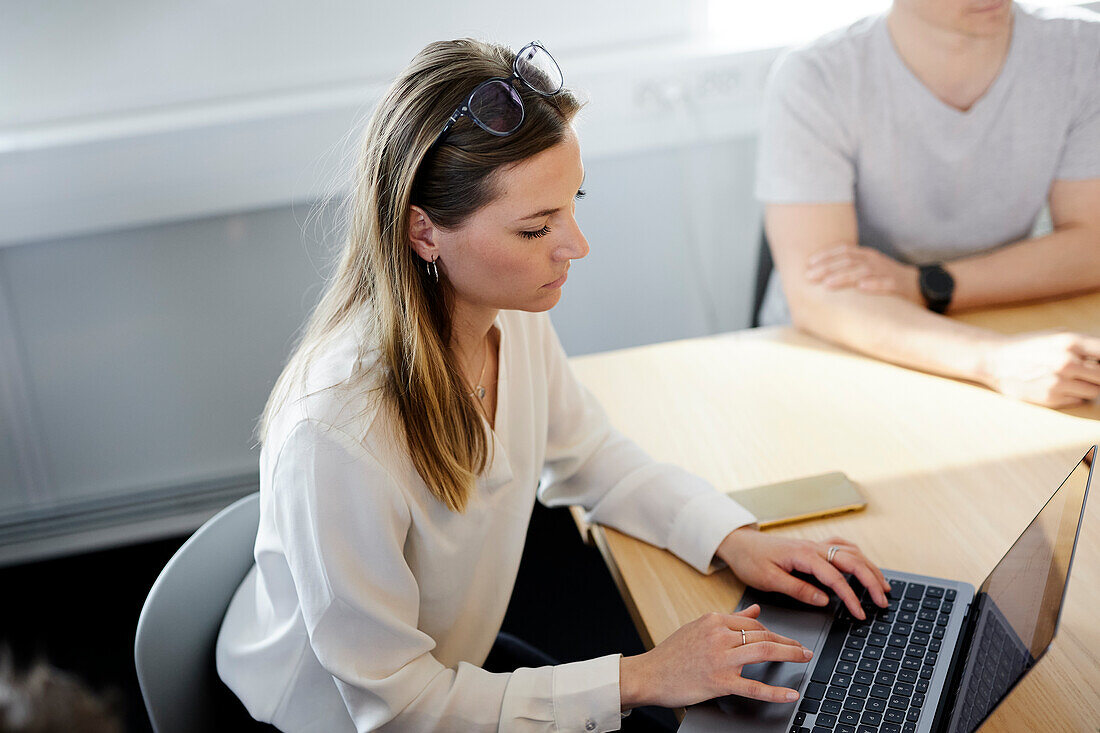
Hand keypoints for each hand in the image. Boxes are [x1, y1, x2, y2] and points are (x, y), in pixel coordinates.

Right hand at [619, 604, 812, 709]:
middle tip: (804, 649)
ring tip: (804, 658)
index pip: (753, 623)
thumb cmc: (671, 654)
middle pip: (764, 635)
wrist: (648, 675)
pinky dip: (775, 692)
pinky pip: (754, 687)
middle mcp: (719, 635)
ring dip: (790, 655)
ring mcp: (720, 658)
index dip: (773, 632)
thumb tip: (756, 610)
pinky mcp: (719, 681)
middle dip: (788, 642)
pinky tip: (790, 693)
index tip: (784, 640)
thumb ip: (730, 619)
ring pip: (764, 652)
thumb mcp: (699, 628)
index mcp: (714, 620)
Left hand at [715, 528, 890, 620]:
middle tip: (883, 601)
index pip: (836, 578)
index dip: (851, 597)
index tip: (860, 614)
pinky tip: (863, 564)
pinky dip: (857, 555)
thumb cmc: (751, 561)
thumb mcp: (769, 580)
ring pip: (851, 552)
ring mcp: (815, 545)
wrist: (739, 543)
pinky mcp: (812, 546)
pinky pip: (841, 546)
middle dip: (871, 581)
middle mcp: (813, 547)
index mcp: (804, 556)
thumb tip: (824, 600)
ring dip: (869, 567)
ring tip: (883, 585)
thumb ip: (798, 589)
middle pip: (852, 561)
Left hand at [806, 244, 921, 303]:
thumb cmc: (884, 278)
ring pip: (863, 271)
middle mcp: (874, 261)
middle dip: (827, 268)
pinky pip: (885, 284)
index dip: (825, 256)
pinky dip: (873, 284)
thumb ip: (847, 268)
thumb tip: (819, 276)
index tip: (809, 264)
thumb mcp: (866, 268)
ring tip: (827, 284)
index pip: (843, 251)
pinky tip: (861, 287)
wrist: (918, 286)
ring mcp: (886, 272)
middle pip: (848, 261)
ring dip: (844, 277)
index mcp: (866, 255)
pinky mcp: (897, 286)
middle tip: (809, 277)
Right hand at [979, 331, 1099, 407]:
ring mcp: (1059, 382)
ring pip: (1095, 391)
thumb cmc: (1030, 346)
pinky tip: (1061, 386)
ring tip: (1075, 379)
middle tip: (1088, 373)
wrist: (995, 361)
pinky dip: (1076, 394)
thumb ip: (1085, 345)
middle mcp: (1067, 362)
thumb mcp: (1057, 336)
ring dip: (1090, 386)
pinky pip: (1079, 400)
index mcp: (1070, 342)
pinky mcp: (1051, 398)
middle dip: (1098, 374)